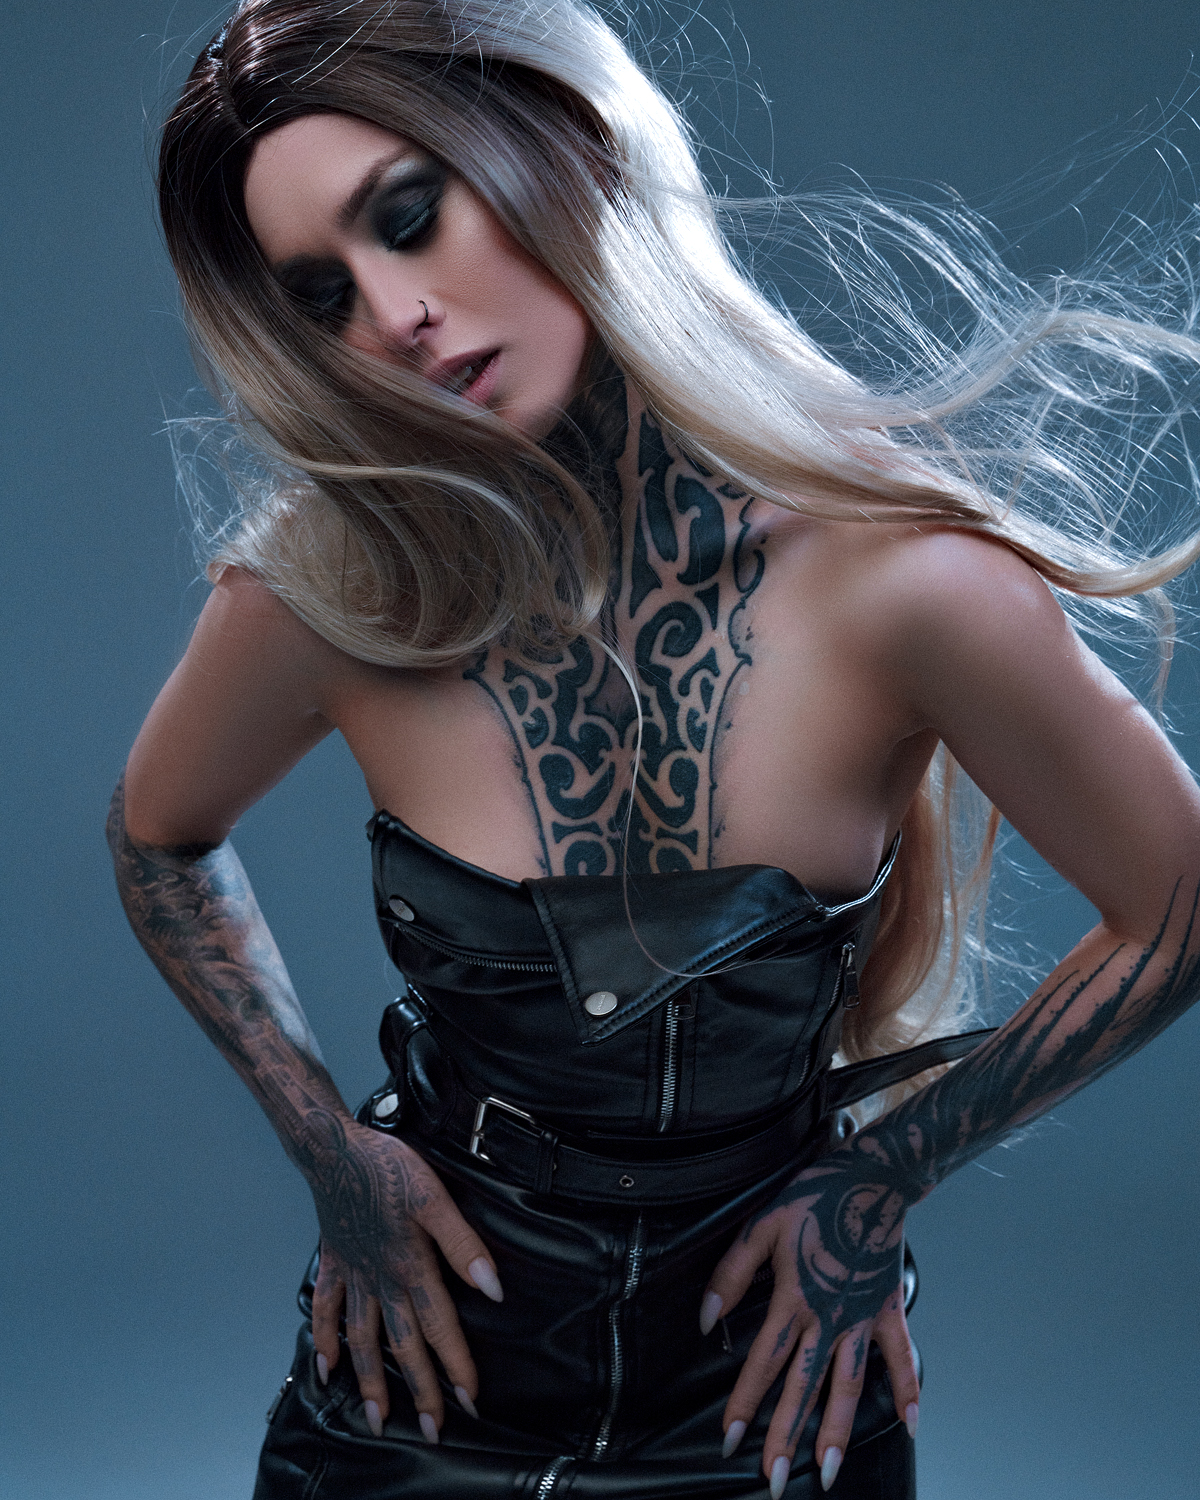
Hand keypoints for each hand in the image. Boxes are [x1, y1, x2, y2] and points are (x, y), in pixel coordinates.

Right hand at [305, 1117, 502, 1438]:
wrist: (335, 1149)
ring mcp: (353, 1275)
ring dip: (369, 1381)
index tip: (469, 1399)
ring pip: (362, 1339)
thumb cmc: (390, 1168)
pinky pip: (324, 1310)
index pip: (439, 1326)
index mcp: (410, 1266)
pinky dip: (323, 1341)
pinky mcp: (333, 1263)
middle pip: (402, 1345)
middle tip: (431, 1429)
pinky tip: (326, 1369)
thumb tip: (493, 1288)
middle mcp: (380, 1279)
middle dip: (419, 1389)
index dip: (456, 1364)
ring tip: (377, 1419)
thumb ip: (463, 1244)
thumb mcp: (435, 1198)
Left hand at [701, 1149, 919, 1494]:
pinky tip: (911, 1425)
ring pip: (848, 1385)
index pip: (763, 1362)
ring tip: (828, 1473)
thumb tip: (706, 1318)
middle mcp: (828, 1317)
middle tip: (774, 1481)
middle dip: (786, 1436)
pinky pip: (901, 1357)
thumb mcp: (760, 1226)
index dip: (744, 1402)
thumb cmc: (812, 1197)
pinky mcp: (889, 1310)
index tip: (728, 1440)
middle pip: (803, 1387)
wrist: (870, 1177)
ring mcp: (862, 1318)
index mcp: (793, 1297)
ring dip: (838, 1431)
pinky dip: (908, 1390)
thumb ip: (732, 1273)